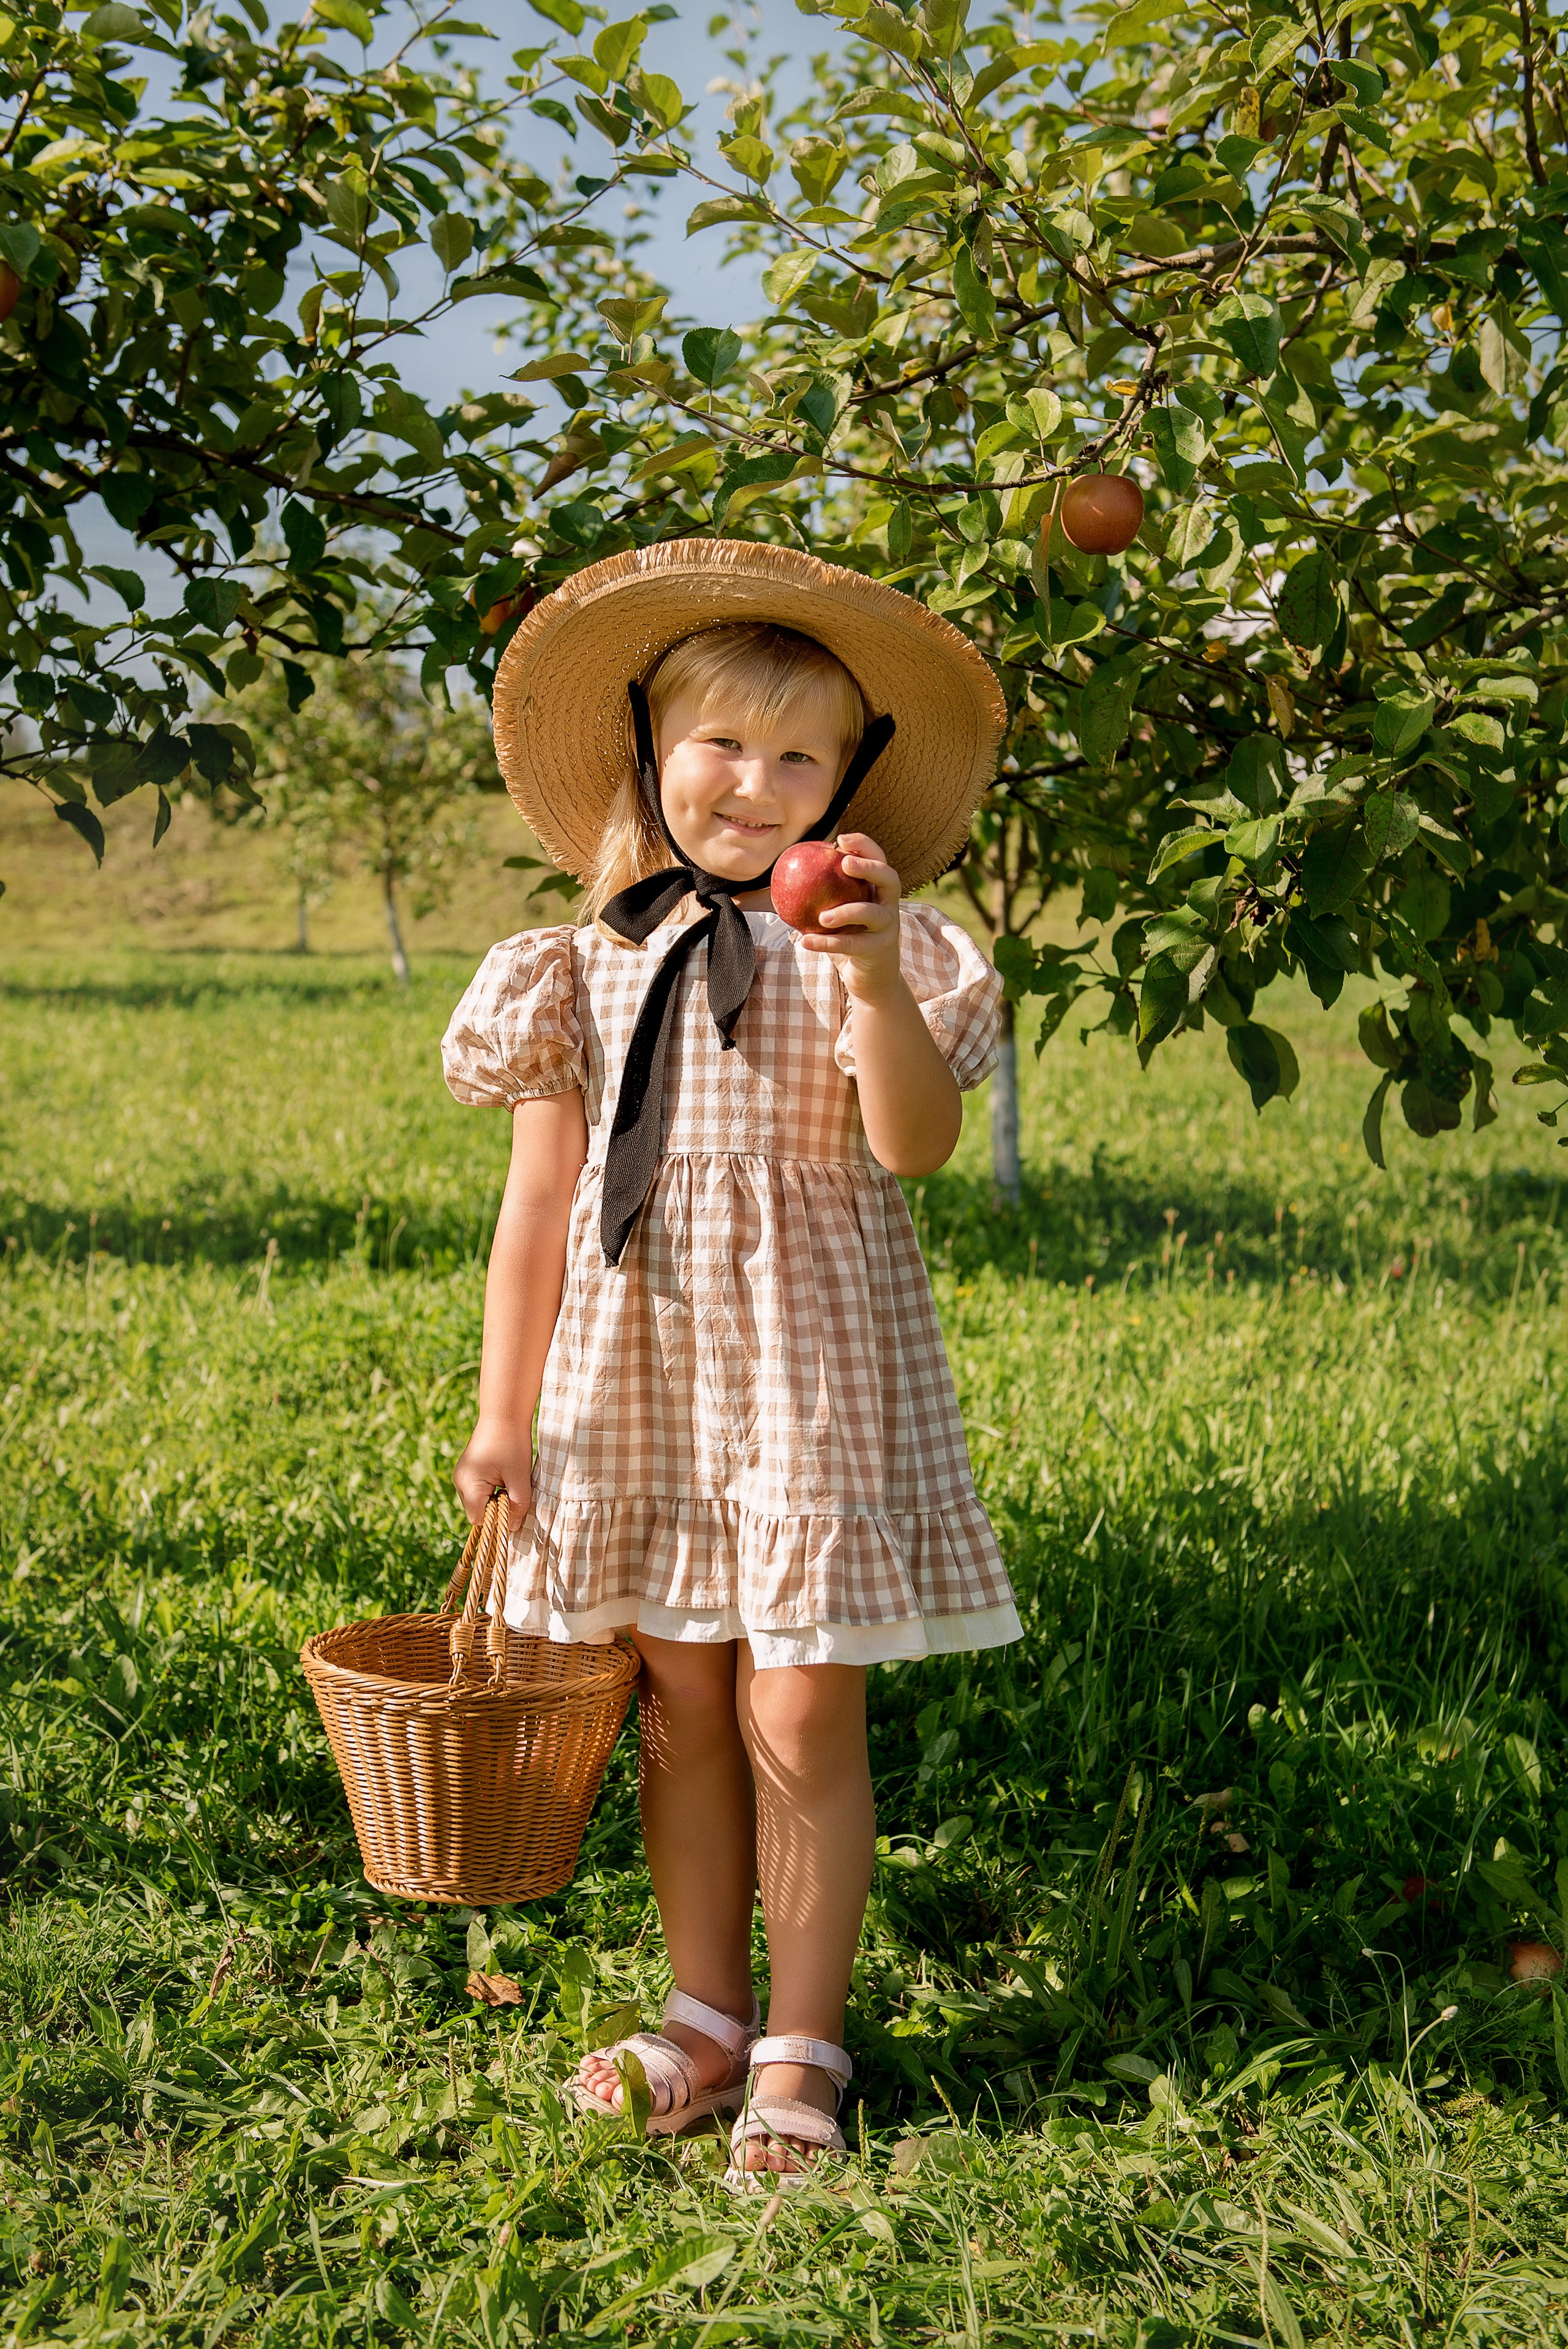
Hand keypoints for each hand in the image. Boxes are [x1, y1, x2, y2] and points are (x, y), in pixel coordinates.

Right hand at [454, 1419, 533, 1522]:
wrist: (503, 1415)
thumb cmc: (512, 1443)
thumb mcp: (519, 1477)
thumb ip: (518, 1505)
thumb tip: (514, 1529)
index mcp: (469, 1484)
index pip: (479, 1519)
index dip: (497, 1519)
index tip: (514, 1506)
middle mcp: (459, 1481)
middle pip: (477, 1512)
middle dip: (496, 1508)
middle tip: (513, 1490)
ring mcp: (461, 1475)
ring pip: (477, 1502)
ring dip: (494, 1499)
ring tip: (508, 1481)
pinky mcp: (466, 1470)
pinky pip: (476, 1490)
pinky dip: (490, 1490)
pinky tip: (502, 1476)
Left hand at [796, 832, 902, 1004]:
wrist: (869, 978)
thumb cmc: (847, 938)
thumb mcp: (833, 914)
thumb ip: (813, 896)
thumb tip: (772, 882)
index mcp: (878, 889)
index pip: (879, 859)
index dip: (864, 846)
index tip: (840, 839)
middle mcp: (889, 904)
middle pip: (890, 878)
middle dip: (869, 867)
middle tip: (844, 864)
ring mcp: (889, 928)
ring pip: (873, 913)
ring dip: (847, 911)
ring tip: (822, 917)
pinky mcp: (881, 950)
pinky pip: (854, 944)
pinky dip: (829, 943)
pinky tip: (806, 942)